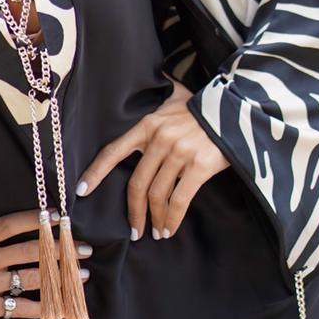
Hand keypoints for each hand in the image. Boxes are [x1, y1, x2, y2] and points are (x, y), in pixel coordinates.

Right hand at [0, 209, 91, 318]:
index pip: (12, 224)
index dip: (37, 219)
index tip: (57, 216)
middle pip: (31, 250)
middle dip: (61, 249)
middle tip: (84, 248)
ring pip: (32, 277)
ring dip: (60, 277)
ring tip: (82, 276)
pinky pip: (19, 308)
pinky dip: (41, 309)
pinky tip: (59, 310)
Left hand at [75, 75, 229, 239]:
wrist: (235, 108)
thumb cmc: (202, 107)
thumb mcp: (173, 99)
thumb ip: (157, 103)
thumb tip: (148, 86)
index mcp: (148, 125)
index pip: (114, 150)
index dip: (96, 172)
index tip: (82, 191)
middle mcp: (159, 139)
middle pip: (136, 183)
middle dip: (133, 211)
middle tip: (134, 230)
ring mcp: (179, 153)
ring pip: (157, 195)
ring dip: (155, 219)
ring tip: (156, 231)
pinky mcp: (198, 166)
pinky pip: (179, 200)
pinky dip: (173, 219)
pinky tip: (170, 228)